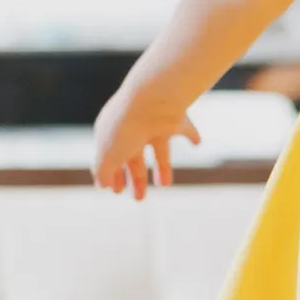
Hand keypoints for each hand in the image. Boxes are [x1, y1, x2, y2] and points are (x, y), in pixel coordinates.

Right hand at [92, 80, 200, 197]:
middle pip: (134, 156)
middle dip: (136, 177)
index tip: (116, 191)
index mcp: (111, 132)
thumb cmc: (126, 129)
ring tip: (164, 185)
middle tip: (139, 198)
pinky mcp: (177, 119)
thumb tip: (102, 185)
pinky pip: (186, 128)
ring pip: (159, 147)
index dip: (113, 175)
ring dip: (162, 166)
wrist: (153, 101)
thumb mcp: (107, 156)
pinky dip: (192, 135)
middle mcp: (133, 126)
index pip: (110, 157)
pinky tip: (197, 143)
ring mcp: (155, 122)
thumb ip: (103, 172)